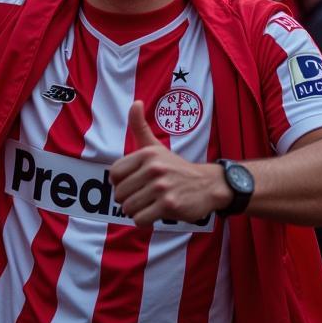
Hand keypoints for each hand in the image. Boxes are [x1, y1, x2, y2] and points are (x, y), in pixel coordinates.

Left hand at [110, 101, 230, 226]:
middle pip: (119, 194)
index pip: (114, 174)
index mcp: (147, 154)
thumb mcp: (156, 146)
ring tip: (150, 203)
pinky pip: (140, 219)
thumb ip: (140, 126)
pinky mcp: (169, 205)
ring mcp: (161, 187)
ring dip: (137, 210)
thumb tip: (135, 102)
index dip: (120, 182)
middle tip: (143, 195)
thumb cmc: (175, 166)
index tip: (133, 183)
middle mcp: (153, 168)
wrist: (207, 184)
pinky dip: (145, 219)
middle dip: (128, 199)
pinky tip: (156, 212)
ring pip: (128, 208)